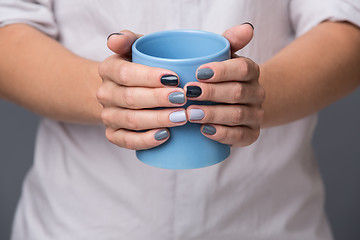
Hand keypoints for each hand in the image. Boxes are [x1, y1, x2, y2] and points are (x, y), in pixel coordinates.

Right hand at [97, 31, 186, 149]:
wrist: (121, 90)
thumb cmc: (137, 67)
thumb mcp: (133, 48)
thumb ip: (128, 39)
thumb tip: (116, 39)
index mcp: (108, 69)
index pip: (126, 73)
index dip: (150, 77)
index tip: (175, 78)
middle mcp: (104, 94)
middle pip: (131, 99)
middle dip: (159, 99)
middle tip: (183, 98)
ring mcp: (108, 116)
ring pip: (132, 121)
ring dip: (158, 120)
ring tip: (182, 117)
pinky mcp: (113, 134)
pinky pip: (127, 141)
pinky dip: (147, 140)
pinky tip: (166, 135)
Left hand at [185, 24, 264, 146]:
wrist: (236, 103)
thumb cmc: (222, 78)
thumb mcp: (225, 57)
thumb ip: (231, 41)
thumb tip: (247, 28)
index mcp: (251, 71)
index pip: (243, 69)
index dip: (222, 71)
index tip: (198, 72)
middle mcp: (257, 93)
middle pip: (237, 92)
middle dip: (211, 93)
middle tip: (188, 93)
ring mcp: (256, 115)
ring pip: (237, 115)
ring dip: (213, 114)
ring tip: (190, 113)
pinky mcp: (251, 134)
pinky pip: (240, 136)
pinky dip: (222, 134)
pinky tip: (204, 130)